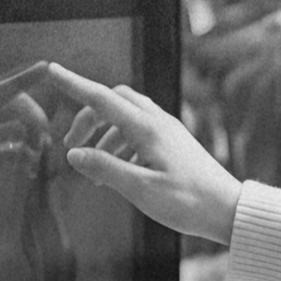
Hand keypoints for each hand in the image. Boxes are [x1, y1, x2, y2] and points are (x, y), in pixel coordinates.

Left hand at [0, 61, 54, 239]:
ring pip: (19, 127)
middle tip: (46, 143)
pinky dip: (27, 157)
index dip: (21, 81)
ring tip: (36, 166)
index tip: (47, 67)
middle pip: (14, 106)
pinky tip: (30, 173)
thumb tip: (0, 150)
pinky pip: (16, 148)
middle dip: (35, 118)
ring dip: (34, 140)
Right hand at [45, 63, 238, 244]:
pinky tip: (117, 171)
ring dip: (103, 135)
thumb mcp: (141, 189)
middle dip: (87, 117)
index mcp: (148, 129)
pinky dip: (120, 145)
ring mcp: (167, 131)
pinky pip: (138, 132)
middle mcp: (158, 122)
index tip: (52, 70)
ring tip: (92, 168)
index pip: (102, 99)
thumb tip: (73, 154)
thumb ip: (105, 169)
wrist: (228, 209)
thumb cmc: (188, 202)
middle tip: (71, 144)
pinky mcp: (173, 143)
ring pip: (126, 117)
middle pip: (113, 102)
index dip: (74, 84)